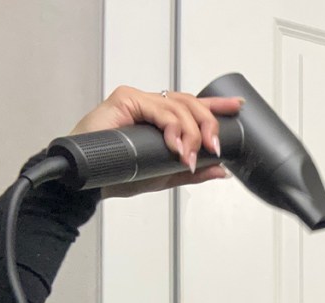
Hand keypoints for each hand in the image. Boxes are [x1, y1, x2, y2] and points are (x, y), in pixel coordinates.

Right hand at [68, 85, 244, 198]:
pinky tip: (176, 145)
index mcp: (160, 120)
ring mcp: (138, 100)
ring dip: (191, 132)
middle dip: (208, 124)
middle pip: (190, 104)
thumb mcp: (164, 176)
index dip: (215, 106)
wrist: (87, 181)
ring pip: (178, 106)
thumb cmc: (116, 175)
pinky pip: (158, 108)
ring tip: (188, 155)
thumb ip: (193, 172)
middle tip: (214, 146)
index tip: (237, 108)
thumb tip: (221, 171)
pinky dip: (172, 127)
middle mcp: (150, 106)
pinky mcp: (125, 99)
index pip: (193, 107)